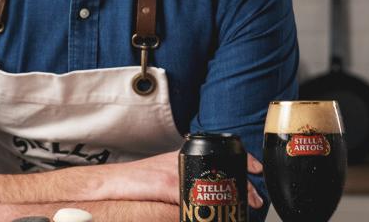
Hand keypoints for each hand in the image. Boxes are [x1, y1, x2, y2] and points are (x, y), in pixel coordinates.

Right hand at [100, 150, 264, 208]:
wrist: (111, 181)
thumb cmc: (136, 181)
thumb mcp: (164, 171)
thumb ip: (184, 178)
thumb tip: (203, 194)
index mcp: (183, 156)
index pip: (218, 153)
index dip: (241, 160)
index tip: (257, 169)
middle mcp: (182, 160)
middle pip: (221, 170)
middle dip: (242, 186)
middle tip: (255, 201)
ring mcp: (175, 171)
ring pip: (213, 184)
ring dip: (229, 200)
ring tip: (240, 211)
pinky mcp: (166, 183)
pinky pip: (193, 198)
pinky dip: (206, 211)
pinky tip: (210, 217)